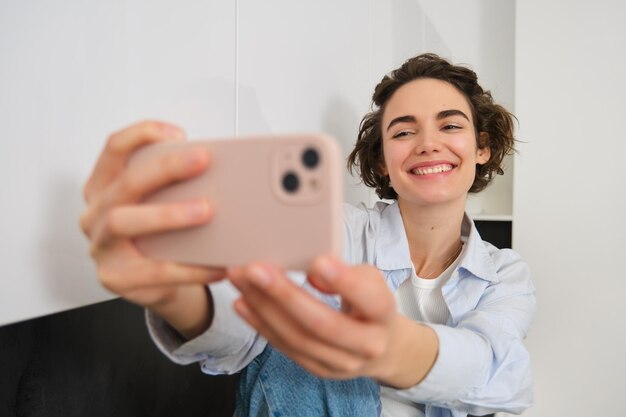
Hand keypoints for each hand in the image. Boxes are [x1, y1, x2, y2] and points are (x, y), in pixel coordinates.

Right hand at [80, 121, 226, 336]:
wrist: (154, 284)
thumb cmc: (160, 235)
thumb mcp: (161, 203)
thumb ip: (175, 185)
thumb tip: (220, 170)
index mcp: (106, 186)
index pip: (115, 148)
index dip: (143, 134)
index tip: (179, 134)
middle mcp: (96, 212)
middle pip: (126, 182)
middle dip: (166, 168)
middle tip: (203, 161)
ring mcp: (101, 245)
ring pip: (123, 222)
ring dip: (167, 214)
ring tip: (206, 211)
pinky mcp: (115, 277)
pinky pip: (153, 271)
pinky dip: (189, 268)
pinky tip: (218, 264)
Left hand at [228, 257, 437, 386]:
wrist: (382, 348)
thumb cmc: (370, 304)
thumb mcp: (370, 282)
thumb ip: (347, 275)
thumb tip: (313, 271)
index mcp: (384, 316)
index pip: (370, 300)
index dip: (345, 282)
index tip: (319, 261)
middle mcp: (366, 346)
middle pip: (322, 323)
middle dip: (285, 295)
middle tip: (255, 269)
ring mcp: (340, 363)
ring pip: (297, 338)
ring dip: (263, 307)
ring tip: (241, 280)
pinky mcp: (316, 369)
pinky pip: (284, 347)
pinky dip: (260, 324)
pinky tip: (242, 302)